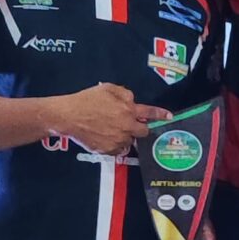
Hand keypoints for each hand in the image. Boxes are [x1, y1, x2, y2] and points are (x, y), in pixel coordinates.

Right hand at [48, 82, 169, 156]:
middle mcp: (126, 127)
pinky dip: (114, 145)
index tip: (169, 117)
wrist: (68, 116)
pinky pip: (117, 150)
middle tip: (127, 123)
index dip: (160, 114)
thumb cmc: (86, 100)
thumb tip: (132, 101)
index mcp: (128, 110)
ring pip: (129, 141)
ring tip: (109, 129)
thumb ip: (125, 94)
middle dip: (139, 127)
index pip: (149, 112)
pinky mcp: (108, 151)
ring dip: (125, 136)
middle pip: (143, 132)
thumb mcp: (108, 89)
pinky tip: (103, 136)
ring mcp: (118, 140)